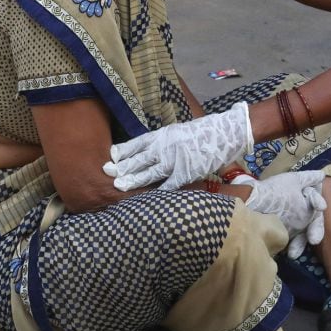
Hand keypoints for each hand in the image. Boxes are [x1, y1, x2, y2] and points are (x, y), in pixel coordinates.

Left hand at [103, 102, 252, 191]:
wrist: (224, 132)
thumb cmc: (203, 131)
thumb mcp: (178, 131)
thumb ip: (162, 141)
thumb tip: (148, 150)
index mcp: (162, 135)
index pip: (136, 144)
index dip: (122, 152)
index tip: (110, 158)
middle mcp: (164, 147)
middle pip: (138, 159)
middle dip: (122, 168)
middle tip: (106, 174)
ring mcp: (174, 161)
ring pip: (148, 173)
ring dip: (133, 180)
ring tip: (119, 186)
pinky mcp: (185, 173)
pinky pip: (168, 185)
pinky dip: (158, 192)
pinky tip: (148, 199)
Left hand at [234, 171, 326, 257]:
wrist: (251, 205)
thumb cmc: (273, 192)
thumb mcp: (291, 182)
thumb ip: (308, 178)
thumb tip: (322, 174)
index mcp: (302, 198)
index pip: (315, 201)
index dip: (318, 202)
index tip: (320, 207)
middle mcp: (300, 212)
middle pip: (314, 222)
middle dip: (316, 230)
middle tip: (313, 239)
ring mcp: (292, 225)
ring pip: (304, 236)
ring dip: (302, 243)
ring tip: (296, 251)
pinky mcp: (283, 236)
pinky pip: (293, 244)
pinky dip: (295, 248)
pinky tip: (291, 253)